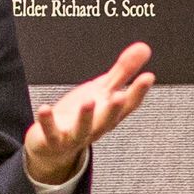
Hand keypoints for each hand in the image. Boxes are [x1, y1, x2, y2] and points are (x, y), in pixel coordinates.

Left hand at [25, 42, 154, 183]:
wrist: (53, 145)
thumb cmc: (81, 115)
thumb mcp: (103, 91)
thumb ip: (123, 71)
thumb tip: (144, 48)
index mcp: (109, 114)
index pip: (128, 105)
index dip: (138, 92)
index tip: (148, 77)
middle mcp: (96, 127)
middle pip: (108, 120)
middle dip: (114, 109)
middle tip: (120, 96)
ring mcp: (75, 135)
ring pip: (83, 129)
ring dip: (86, 117)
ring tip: (88, 102)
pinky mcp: (54, 139)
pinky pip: (51, 132)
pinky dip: (47, 121)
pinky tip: (45, 108)